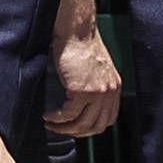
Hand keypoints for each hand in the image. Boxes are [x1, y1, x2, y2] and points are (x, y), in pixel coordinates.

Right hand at [45, 18, 120, 140]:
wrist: (76, 30)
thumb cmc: (80, 43)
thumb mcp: (94, 69)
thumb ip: (93, 86)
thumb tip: (79, 104)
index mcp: (114, 87)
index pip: (108, 118)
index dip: (90, 127)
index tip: (75, 127)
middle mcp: (109, 92)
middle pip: (96, 126)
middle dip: (76, 132)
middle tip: (61, 130)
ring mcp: (97, 93)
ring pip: (82, 124)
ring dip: (64, 128)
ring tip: (51, 124)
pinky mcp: (82, 90)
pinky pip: (68, 114)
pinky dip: (56, 118)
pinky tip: (48, 115)